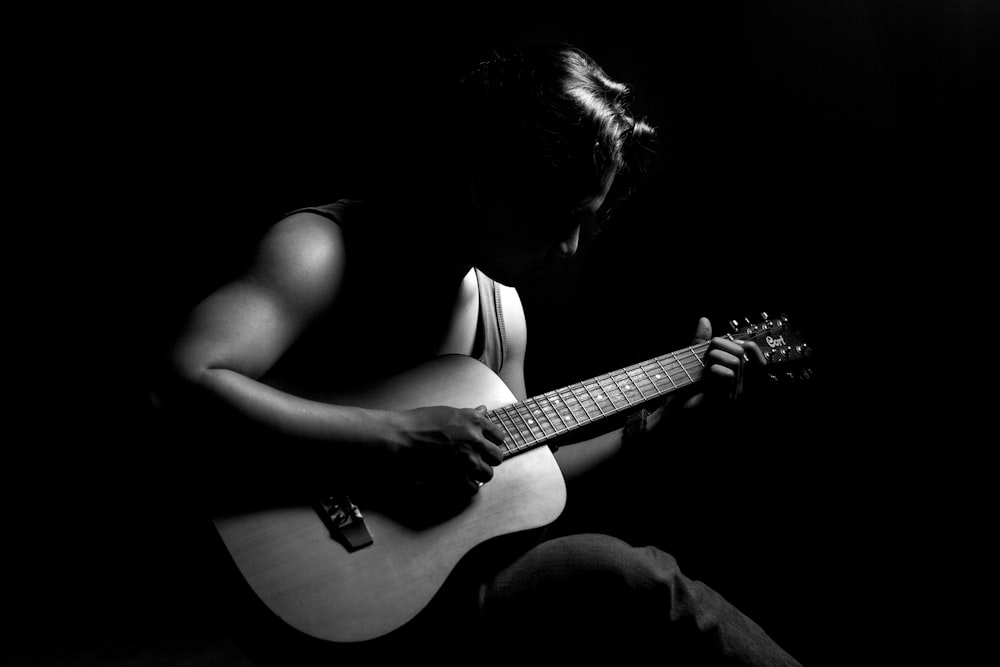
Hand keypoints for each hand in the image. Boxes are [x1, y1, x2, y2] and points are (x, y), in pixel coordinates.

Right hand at [390, 405, 505, 496]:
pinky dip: (466, 487)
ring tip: (467, 472)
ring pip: (488, 474)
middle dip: (487, 459)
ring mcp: (468, 460)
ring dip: (478, 474)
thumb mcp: (448, 413)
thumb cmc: (419, 423)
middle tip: (476, 459)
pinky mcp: (457, 476)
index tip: (485, 445)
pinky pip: (473, 487)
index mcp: (474, 422)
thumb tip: (483, 410)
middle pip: (496, 457)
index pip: (499, 436)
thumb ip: (469, 415)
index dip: (491, 442)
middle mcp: (475, 440)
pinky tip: (458, 481)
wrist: (400, 437)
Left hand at [647, 318, 765, 430]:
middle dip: (720, 344)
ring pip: (735, 361)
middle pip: (740, 351)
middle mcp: (735, 384)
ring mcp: (730, 393)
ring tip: (703, 366)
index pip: (750, 351)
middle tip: (705, 355)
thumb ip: (700, 342)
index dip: (742, 341)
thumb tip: (705, 320)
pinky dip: (713, 369)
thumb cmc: (681, 391)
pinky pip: (726, 375)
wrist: (669, 414)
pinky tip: (705, 375)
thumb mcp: (691, 361)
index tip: (721, 342)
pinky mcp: (722, 400)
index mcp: (732, 375)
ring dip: (714, 356)